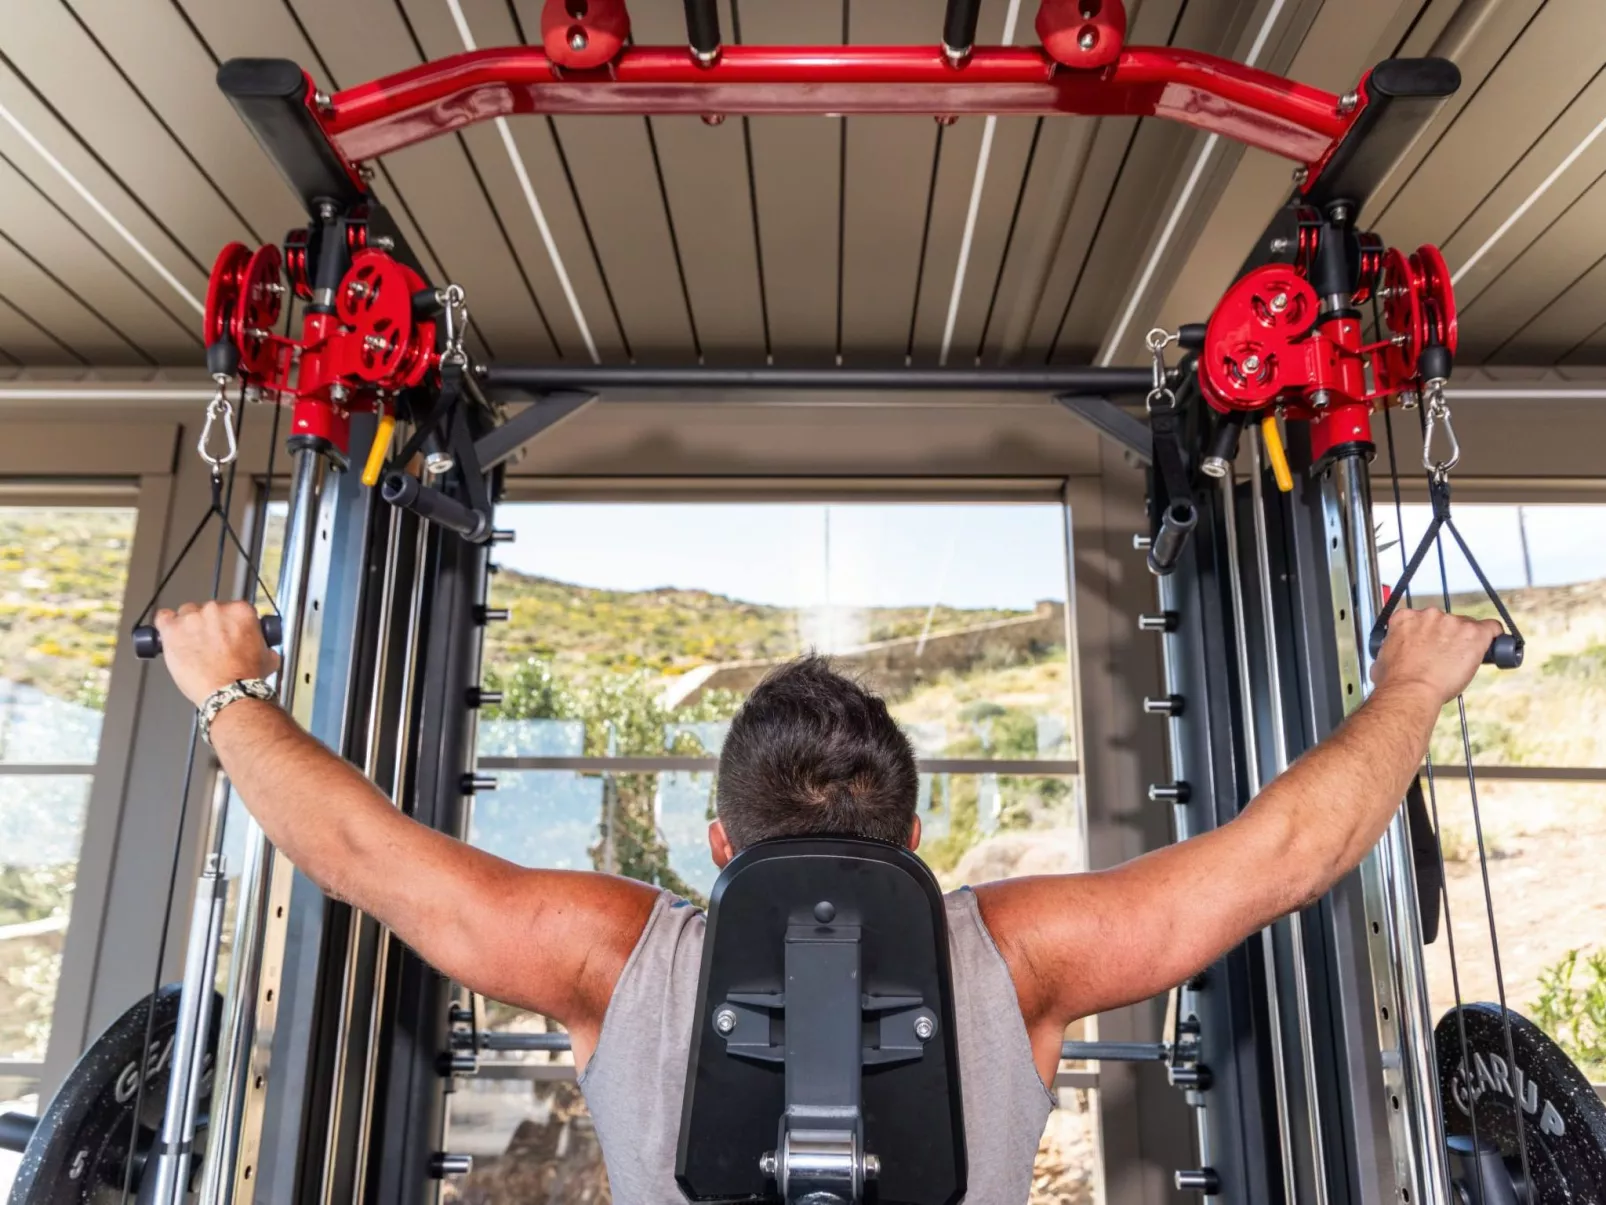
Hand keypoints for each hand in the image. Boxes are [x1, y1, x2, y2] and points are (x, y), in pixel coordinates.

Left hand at [152, 601, 280, 707]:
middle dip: (207, 624)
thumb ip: (264, 646)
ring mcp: (193, 618)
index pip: (231, 607)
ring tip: (190, 644)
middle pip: (206, 609)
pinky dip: (165, 625)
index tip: (225, 632)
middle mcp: (216, 610)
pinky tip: (170, 635)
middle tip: (209, 643)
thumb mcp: (268, 658)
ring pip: (185, 613)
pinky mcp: (173, 630)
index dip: (226, 622)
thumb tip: (264, 650)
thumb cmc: (245, 678)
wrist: (230, 693)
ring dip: (187, 626)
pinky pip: (163, 617)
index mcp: (241, 612)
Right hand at [1370, 607, 1502, 704]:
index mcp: (1405, 618)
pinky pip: (1492, 628)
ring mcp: (1452, 622)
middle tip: (1445, 657)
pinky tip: (1491, 646)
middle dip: (1447, 637)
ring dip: (1466, 641)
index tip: (1430, 645)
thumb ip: (1390, 651)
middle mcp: (1429, 615)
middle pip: (1446, 621)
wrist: (1410, 691)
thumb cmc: (1395, 681)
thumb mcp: (1381, 660)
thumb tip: (1390, 660)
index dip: (1428, 633)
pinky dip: (1493, 636)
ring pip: (1467, 626)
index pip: (1422, 618)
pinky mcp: (1473, 633)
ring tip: (1461, 661)